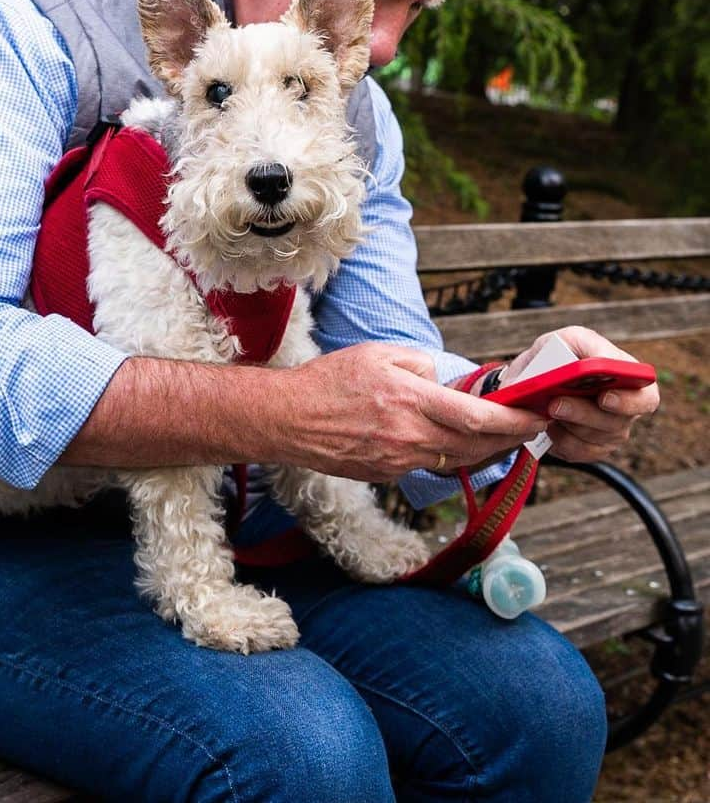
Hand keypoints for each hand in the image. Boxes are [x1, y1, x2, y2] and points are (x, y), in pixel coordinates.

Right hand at [286, 343, 546, 479]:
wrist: (288, 419)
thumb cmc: (329, 381)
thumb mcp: (378, 353)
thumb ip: (420, 363)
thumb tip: (446, 380)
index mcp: (411, 401)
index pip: (479, 419)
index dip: (516, 422)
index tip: (539, 416)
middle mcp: (410, 437)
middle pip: (477, 446)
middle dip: (511, 438)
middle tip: (533, 427)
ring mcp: (399, 461)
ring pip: (457, 460)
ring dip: (485, 450)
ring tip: (503, 436)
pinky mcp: (387, 474)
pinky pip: (429, 465)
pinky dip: (449, 455)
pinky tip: (455, 443)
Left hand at [506, 326, 659, 463]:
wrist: (526, 380)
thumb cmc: (555, 355)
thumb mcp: (568, 339)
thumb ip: (587, 344)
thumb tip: (601, 361)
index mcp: (628, 379)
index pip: (647, 398)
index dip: (629, 402)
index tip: (604, 398)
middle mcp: (624, 409)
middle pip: (615, 423)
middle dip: (582, 413)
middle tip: (555, 405)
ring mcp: (609, 431)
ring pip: (594, 439)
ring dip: (566, 424)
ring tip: (547, 409)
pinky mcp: (589, 448)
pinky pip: (578, 452)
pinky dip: (559, 439)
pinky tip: (549, 424)